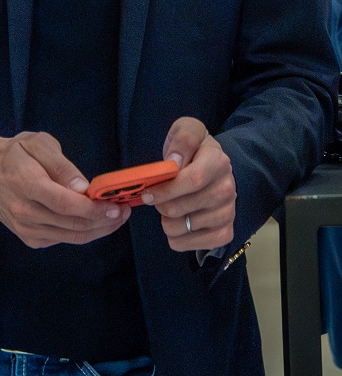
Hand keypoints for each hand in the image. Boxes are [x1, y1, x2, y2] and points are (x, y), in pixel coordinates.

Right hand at [0, 131, 130, 249]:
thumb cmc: (14, 153)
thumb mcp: (37, 143)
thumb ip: (61, 164)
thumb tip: (82, 187)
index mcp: (26, 184)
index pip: (64, 203)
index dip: (93, 208)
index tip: (116, 206)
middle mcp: (24, 211)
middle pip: (72, 224)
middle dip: (104, 220)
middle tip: (124, 211)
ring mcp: (26, 229)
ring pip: (71, 236)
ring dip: (98, 230)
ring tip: (116, 218)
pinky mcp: (29, 239)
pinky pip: (63, 240)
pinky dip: (83, 233)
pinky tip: (94, 222)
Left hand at [140, 117, 235, 251]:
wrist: (212, 168)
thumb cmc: (193, 149)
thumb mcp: (187, 130)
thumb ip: (183, 139)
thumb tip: (175, 161)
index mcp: (218, 162)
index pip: (192, 180)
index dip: (166, 189)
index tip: (147, 193)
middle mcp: (227, 189)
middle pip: (182, 207)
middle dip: (160, 205)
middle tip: (156, 199)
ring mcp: (228, 213)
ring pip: (183, 228)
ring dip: (167, 221)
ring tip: (169, 209)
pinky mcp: (225, 233)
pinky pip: (192, 245)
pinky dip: (177, 238)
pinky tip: (178, 224)